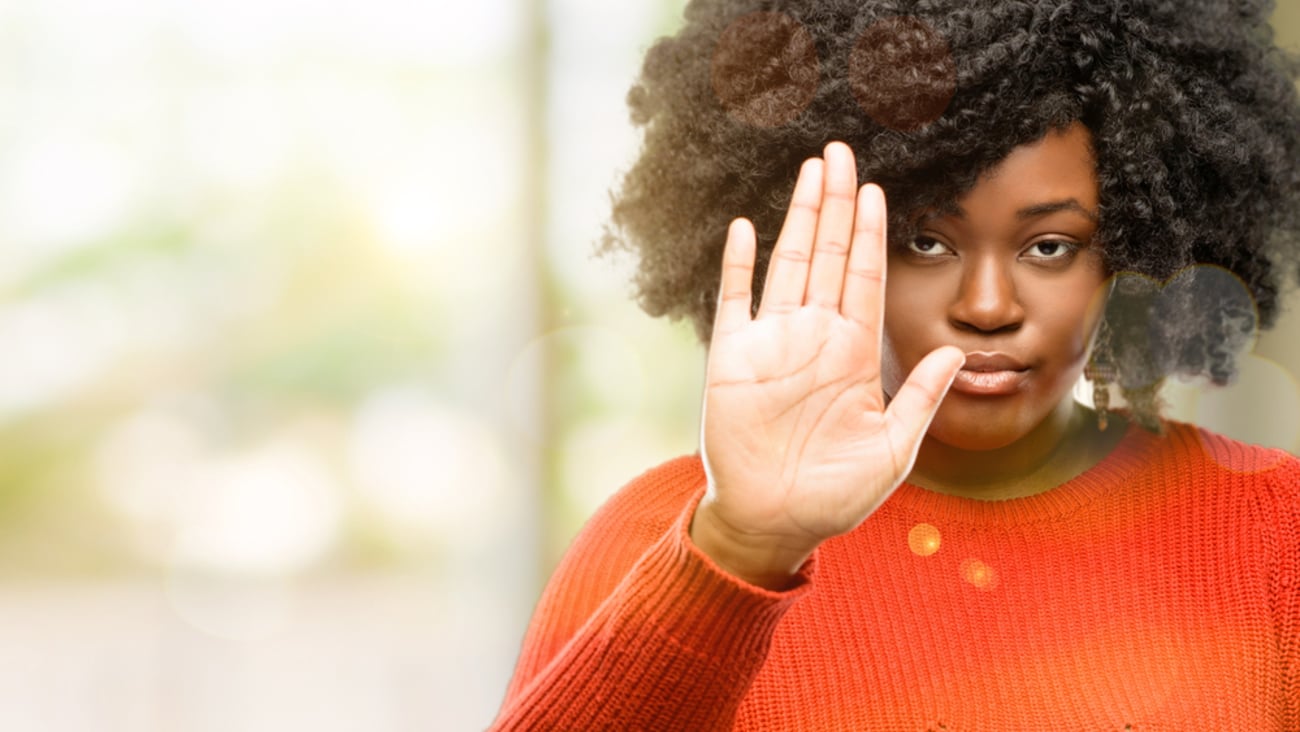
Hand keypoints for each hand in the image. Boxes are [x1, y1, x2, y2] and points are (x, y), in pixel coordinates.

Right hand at [692, 142, 965, 588]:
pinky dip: (739, 264)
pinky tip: (747, 227)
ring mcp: (771, 344)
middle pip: (828, 255)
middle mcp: (813, 337)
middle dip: (837, 203)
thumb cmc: (835, 495)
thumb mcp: (893, 449)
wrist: (774, 523)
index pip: (864, 277)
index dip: (869, 233)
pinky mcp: (731, 360)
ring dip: (798, 216)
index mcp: (852, 353)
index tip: (877, 189)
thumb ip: (920, 397)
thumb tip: (958, 353)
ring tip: (810, 170)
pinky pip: (735, 301)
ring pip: (788, 264)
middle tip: (842, 151)